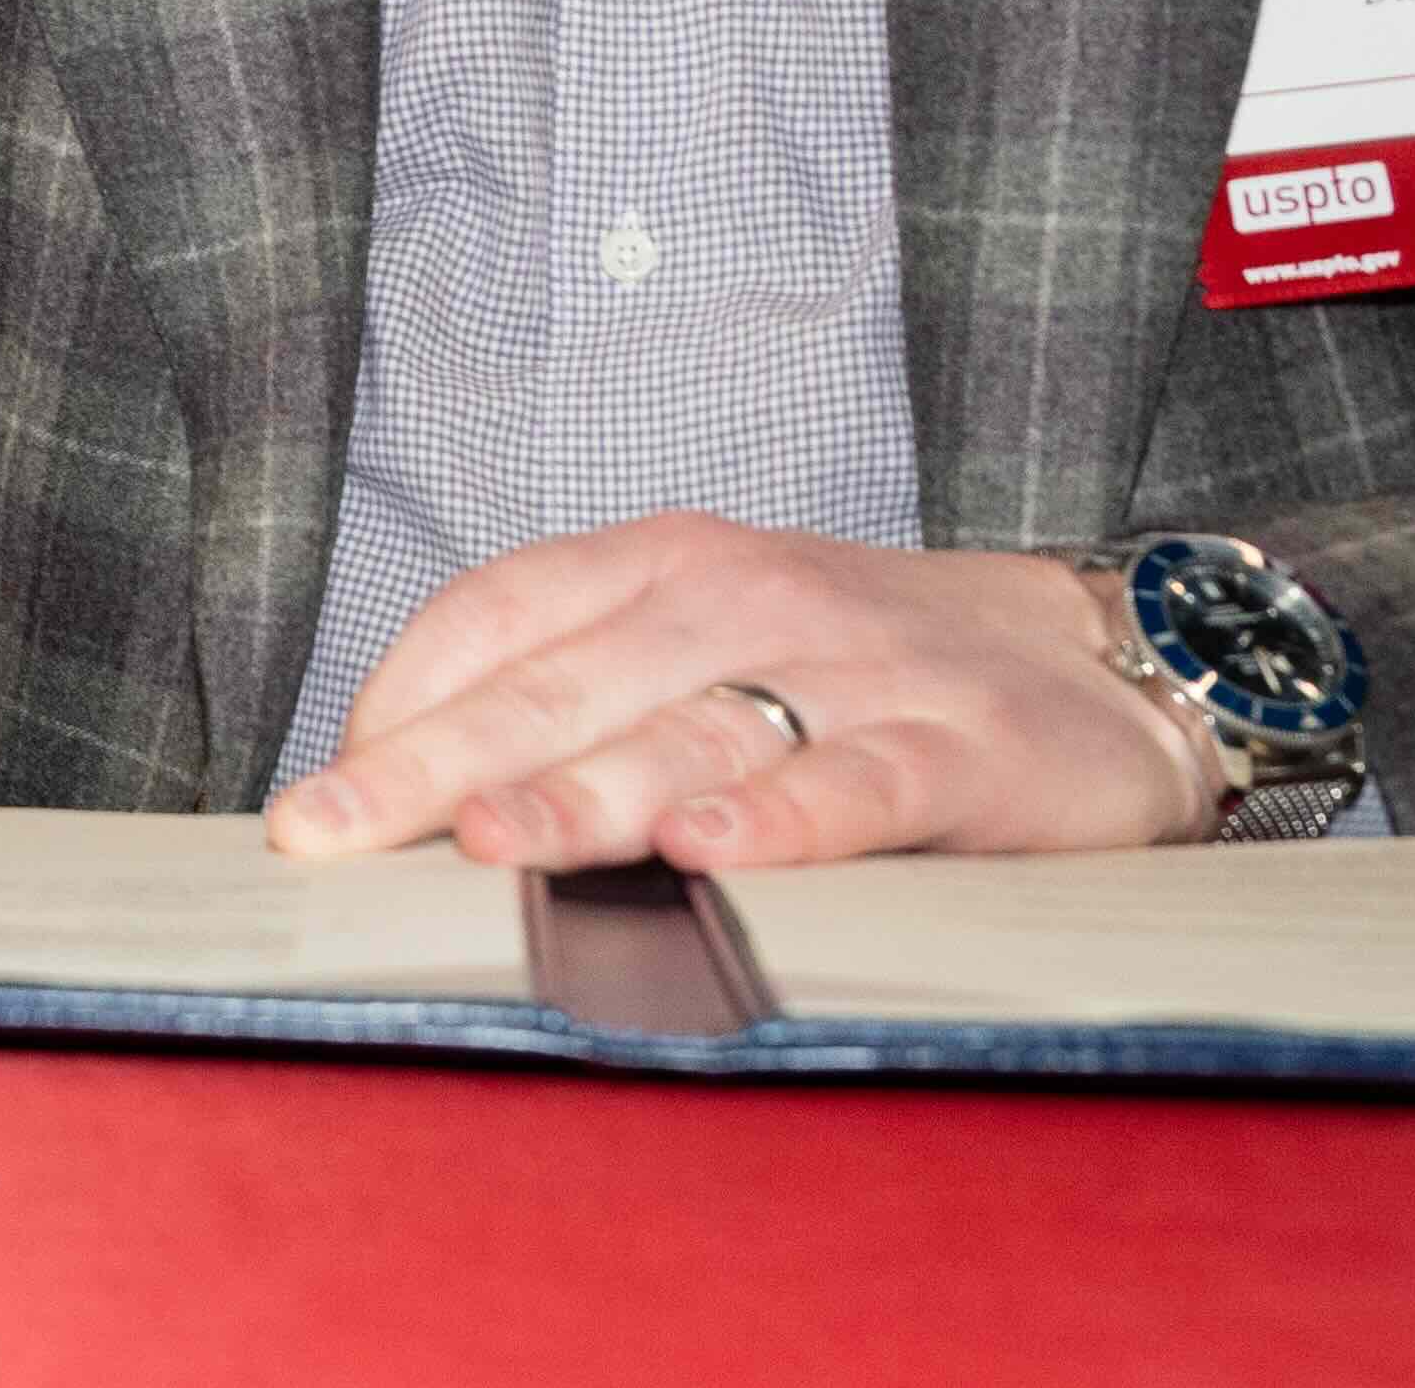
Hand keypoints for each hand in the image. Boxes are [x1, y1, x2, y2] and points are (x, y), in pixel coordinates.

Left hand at [268, 517, 1211, 872]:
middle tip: (325, 831)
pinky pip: (856, 781)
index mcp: (661, 564)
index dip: (398, 700)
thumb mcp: (709, 645)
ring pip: (690, 731)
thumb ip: (581, 699)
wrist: (1096, 658)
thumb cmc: (862, 666)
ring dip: (578, 790)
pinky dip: (780, 817)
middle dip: (428, 766)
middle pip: (559, 685)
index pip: (495, 615)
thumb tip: (413, 797)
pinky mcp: (961, 747)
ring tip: (481, 843)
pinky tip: (705, 850)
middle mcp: (743, 597)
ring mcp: (854, 667)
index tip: (318, 793)